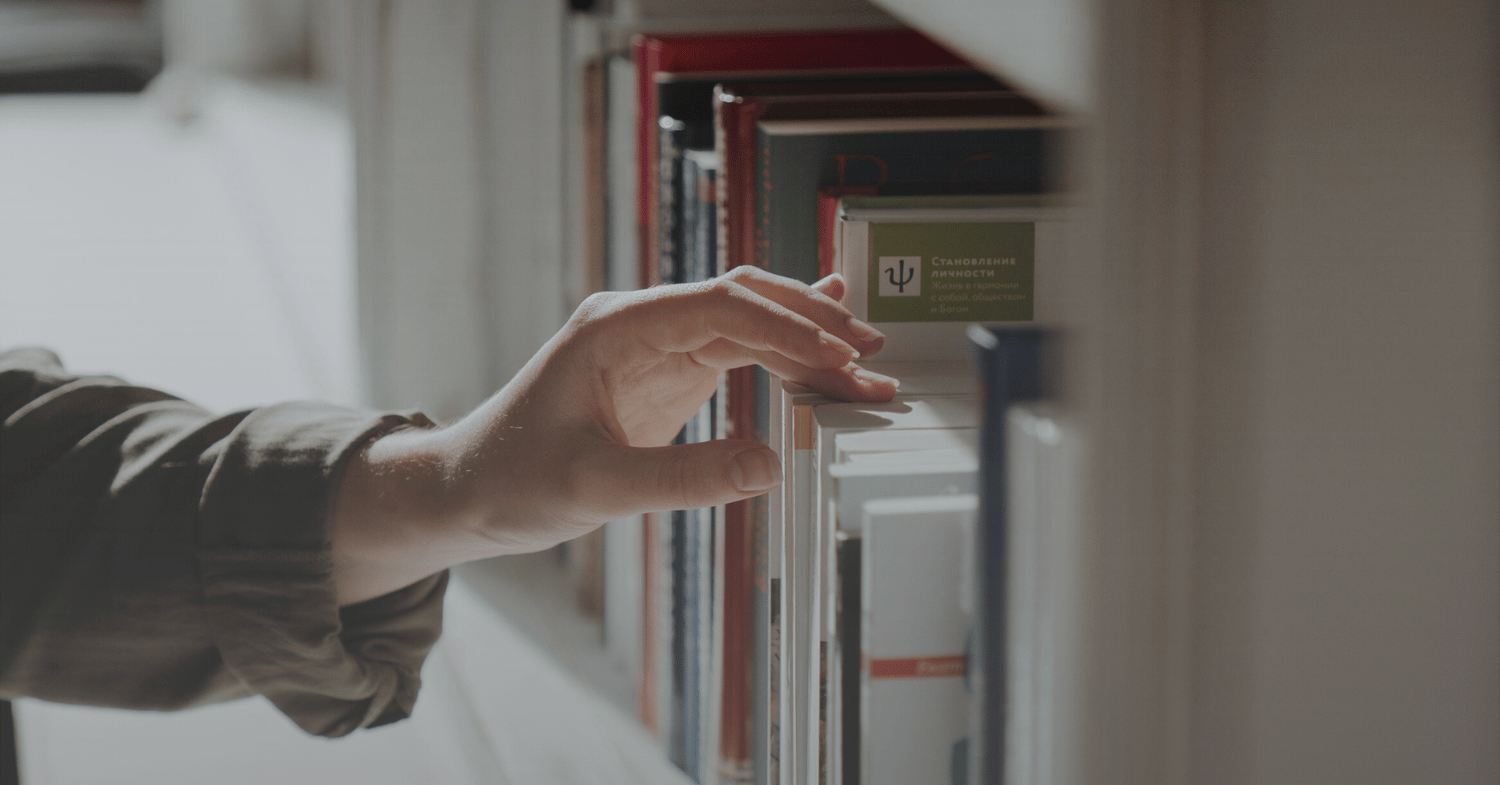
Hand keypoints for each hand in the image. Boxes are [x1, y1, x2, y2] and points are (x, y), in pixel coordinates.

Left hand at [331, 268, 896, 603]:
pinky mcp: (666, 374)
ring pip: (748, 322)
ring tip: (865, 364)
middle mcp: (640, 322)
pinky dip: (783, 354)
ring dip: (805, 340)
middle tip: (870, 355)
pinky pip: (737, 350)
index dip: (785, 327)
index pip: (720, 306)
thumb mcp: (595, 488)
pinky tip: (824, 344)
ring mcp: (656, 344)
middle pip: (744, 300)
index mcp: (617, 327)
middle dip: (810, 323)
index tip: (837, 357)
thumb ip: (683, 478)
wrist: (468, 491)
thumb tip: (769, 466)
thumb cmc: (512, 481)